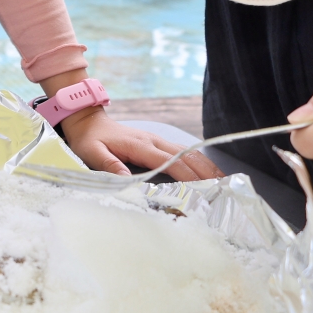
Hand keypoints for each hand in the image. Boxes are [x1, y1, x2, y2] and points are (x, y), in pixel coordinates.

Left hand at [59, 108, 225, 180]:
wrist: (88, 121)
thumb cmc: (89, 139)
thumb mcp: (91, 152)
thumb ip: (108, 164)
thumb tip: (126, 179)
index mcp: (140, 145)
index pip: (170, 162)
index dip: (187, 176)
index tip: (202, 190)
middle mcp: (153, 141)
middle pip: (187, 156)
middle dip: (206, 173)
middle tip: (224, 191)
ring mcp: (157, 140)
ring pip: (189, 152)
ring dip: (207, 167)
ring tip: (224, 184)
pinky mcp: (158, 143)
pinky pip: (183, 152)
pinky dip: (199, 162)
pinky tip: (209, 173)